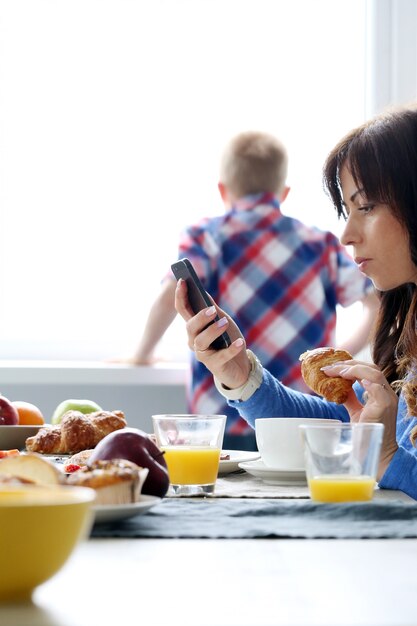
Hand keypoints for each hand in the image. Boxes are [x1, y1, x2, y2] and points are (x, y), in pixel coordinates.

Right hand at [174, 278, 250, 388]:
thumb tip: (203, 293)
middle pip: (190, 326)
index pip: (183, 309)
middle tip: (212, 310)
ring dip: (213, 331)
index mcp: (195, 327)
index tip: (182, 281)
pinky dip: (231, 348)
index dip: (180, 296)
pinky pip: (221, 356)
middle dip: (200, 317)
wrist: (240, 366)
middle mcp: (194, 340)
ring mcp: (202, 354)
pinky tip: (239, 342)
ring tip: (224, 323)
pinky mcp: (213, 365)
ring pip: (200, 341)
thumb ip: (212, 309)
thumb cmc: (228, 340)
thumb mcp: (222, 321)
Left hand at [323, 360, 398, 478]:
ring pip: (374, 374)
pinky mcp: (384, 407)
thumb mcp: (356, 412)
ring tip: (336, 372)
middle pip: (371, 368)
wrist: (379, 456)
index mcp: (380, 393)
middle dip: (349, 364)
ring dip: (353, 370)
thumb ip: (350, 398)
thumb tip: (336, 387)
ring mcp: (387, 400)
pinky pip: (377, 389)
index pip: (368, 370)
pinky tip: (350, 379)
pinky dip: (364, 381)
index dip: (350, 365)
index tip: (332, 366)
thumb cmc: (368, 436)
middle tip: (330, 367)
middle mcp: (386, 394)